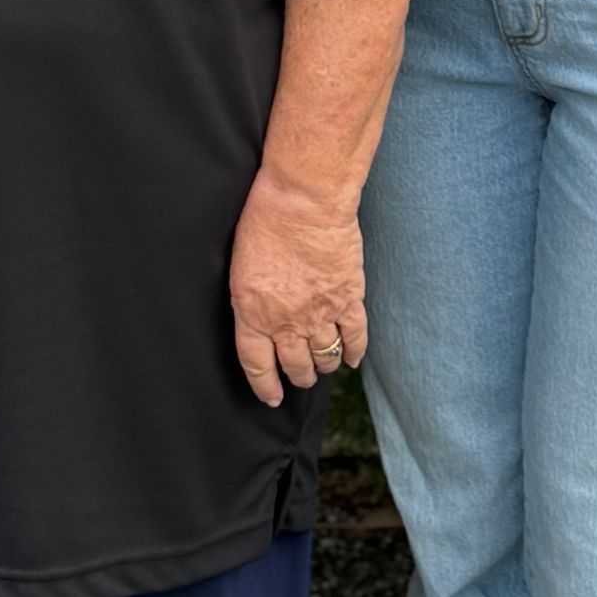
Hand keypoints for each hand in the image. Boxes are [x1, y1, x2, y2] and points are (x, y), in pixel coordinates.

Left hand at [228, 168, 367, 407]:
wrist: (304, 200)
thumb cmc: (265, 219)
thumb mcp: (241, 264)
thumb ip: (250, 298)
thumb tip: (257, 314)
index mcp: (254, 313)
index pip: (257, 365)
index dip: (265, 385)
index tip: (272, 396)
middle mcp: (287, 322)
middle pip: (295, 365)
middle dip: (298, 375)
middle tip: (301, 376)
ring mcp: (321, 313)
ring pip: (325, 356)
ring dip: (324, 365)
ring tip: (323, 364)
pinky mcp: (349, 299)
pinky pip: (355, 337)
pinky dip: (355, 351)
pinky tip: (352, 357)